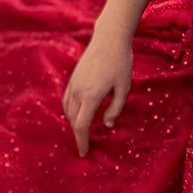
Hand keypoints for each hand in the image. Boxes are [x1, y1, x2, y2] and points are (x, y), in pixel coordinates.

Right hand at [62, 28, 132, 156]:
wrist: (109, 39)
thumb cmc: (121, 62)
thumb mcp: (124, 87)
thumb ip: (116, 108)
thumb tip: (107, 124)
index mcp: (91, 96)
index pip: (81, 126)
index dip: (82, 141)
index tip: (84, 153)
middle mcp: (78, 92)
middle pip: (73, 120)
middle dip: (78, 134)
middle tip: (87, 144)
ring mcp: (73, 84)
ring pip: (68, 111)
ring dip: (74, 122)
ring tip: (83, 130)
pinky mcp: (73, 78)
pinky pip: (67, 100)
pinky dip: (70, 111)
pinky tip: (78, 112)